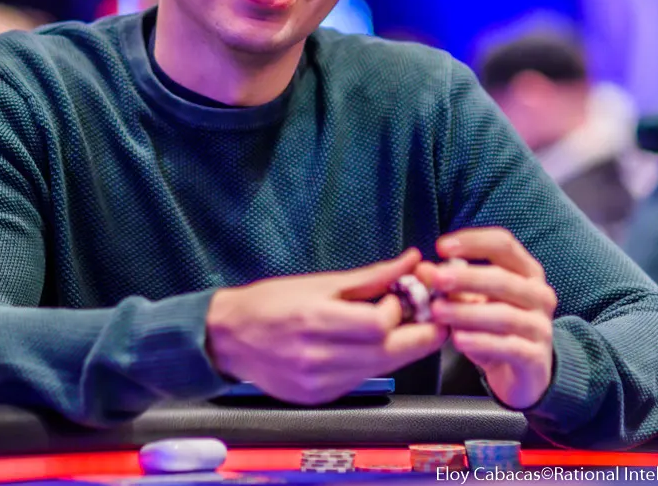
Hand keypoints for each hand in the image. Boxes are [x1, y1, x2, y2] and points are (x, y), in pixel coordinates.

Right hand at [205, 249, 447, 404]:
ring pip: (380, 369)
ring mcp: (319, 383)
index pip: (380, 324)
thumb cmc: (269, 303)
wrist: (227, 338)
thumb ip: (370, 276)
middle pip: (390, 353)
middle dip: (419, 336)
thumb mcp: (318, 282)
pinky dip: (372, 363)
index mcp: (315, 320)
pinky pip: (361, 379)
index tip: (399, 296)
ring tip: (394, 329)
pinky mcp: (320, 397)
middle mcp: (318, 357)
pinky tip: (364, 347)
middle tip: (430, 320)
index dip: (400, 310)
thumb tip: (410, 260)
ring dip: (397, 350)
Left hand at [425, 228, 556, 409]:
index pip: (502, 244)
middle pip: (503, 278)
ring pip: (504, 314)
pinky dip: (481, 341)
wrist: (519, 373)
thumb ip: (450, 285)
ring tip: (438, 312)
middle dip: (466, 277)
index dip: (472, 242)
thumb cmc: (494, 328)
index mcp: (526, 271)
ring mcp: (541, 327)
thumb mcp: (471, 303)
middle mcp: (539, 295)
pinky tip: (458, 339)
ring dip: (467, 311)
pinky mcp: (535, 357)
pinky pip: (508, 346)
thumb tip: (423, 270)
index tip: (441, 247)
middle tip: (436, 279)